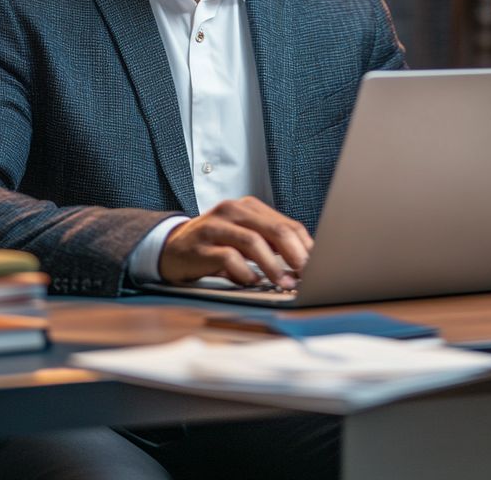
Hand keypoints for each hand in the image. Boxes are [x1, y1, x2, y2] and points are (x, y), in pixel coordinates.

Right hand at [159, 196, 312, 288]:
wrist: (171, 247)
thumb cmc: (215, 244)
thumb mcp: (244, 238)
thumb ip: (270, 245)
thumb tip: (305, 264)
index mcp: (248, 207)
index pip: (286, 223)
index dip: (306, 246)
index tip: (318, 267)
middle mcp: (233, 210)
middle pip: (274, 229)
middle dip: (295, 255)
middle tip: (306, 276)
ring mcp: (215, 226)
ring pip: (253, 241)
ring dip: (273, 266)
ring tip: (284, 283)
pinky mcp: (200, 246)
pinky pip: (228, 258)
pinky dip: (245, 272)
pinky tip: (252, 282)